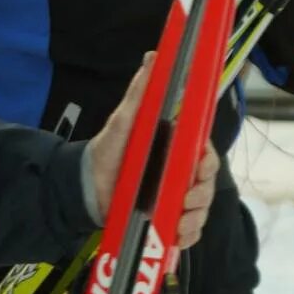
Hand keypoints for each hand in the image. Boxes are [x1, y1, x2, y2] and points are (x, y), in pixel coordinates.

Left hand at [87, 53, 219, 249]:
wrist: (86, 187)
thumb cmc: (110, 149)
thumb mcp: (125, 118)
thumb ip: (141, 90)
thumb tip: (154, 56)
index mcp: (178, 148)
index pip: (206, 154)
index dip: (208, 162)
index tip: (199, 168)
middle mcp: (180, 173)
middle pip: (207, 184)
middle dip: (202, 195)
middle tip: (186, 200)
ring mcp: (174, 198)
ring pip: (201, 210)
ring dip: (195, 218)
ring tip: (178, 222)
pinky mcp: (166, 221)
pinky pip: (188, 232)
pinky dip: (187, 237)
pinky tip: (177, 237)